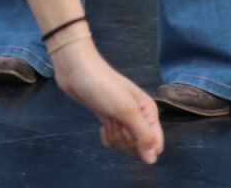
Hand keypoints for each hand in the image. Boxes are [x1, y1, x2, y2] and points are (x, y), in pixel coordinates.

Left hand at [52, 43, 163, 164]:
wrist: (75, 69)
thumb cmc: (103, 87)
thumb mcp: (127, 110)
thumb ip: (144, 135)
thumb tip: (153, 160)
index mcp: (149, 113)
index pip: (155, 144)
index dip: (142, 145)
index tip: (127, 130)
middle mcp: (140, 117)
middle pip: (139, 146)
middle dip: (125, 138)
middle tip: (114, 120)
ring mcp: (123, 119)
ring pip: (125, 143)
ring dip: (114, 136)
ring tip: (107, 118)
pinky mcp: (109, 119)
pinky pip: (114, 140)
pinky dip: (107, 137)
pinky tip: (102, 128)